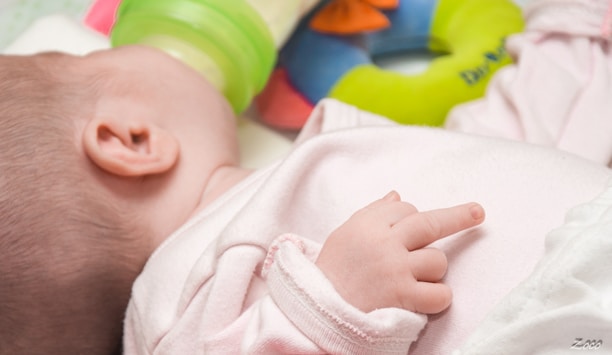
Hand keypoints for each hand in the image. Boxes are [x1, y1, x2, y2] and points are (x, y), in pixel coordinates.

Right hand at [316, 191, 484, 313]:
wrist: (319, 312)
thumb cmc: (333, 273)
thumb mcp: (345, 235)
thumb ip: (372, 214)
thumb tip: (396, 195)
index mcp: (366, 224)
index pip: (404, 209)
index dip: (410, 218)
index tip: (411, 229)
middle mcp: (383, 242)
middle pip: (430, 222)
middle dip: (458, 217)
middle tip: (478, 212)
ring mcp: (395, 268)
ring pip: (437, 260)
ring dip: (431, 272)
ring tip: (411, 282)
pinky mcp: (403, 295)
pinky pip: (440, 293)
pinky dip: (438, 298)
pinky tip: (426, 299)